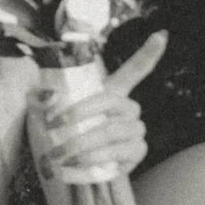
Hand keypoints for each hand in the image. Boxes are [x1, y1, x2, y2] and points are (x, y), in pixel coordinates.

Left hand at [34, 32, 162, 179]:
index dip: (148, 53)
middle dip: (79, 116)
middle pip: (111, 105)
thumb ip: (42, 98)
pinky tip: (71, 169)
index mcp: (112, 92)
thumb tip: (45, 96)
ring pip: (111, 134)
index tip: (162, 35)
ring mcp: (135, 133)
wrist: (73, 164)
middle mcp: (129, 110)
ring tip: (57, 156)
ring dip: (80, 146)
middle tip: (52, 130)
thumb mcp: (47, 110)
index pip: (135, 70)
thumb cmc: (62, 130)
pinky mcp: (135, 156)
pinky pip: (116, 158)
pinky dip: (90, 164)